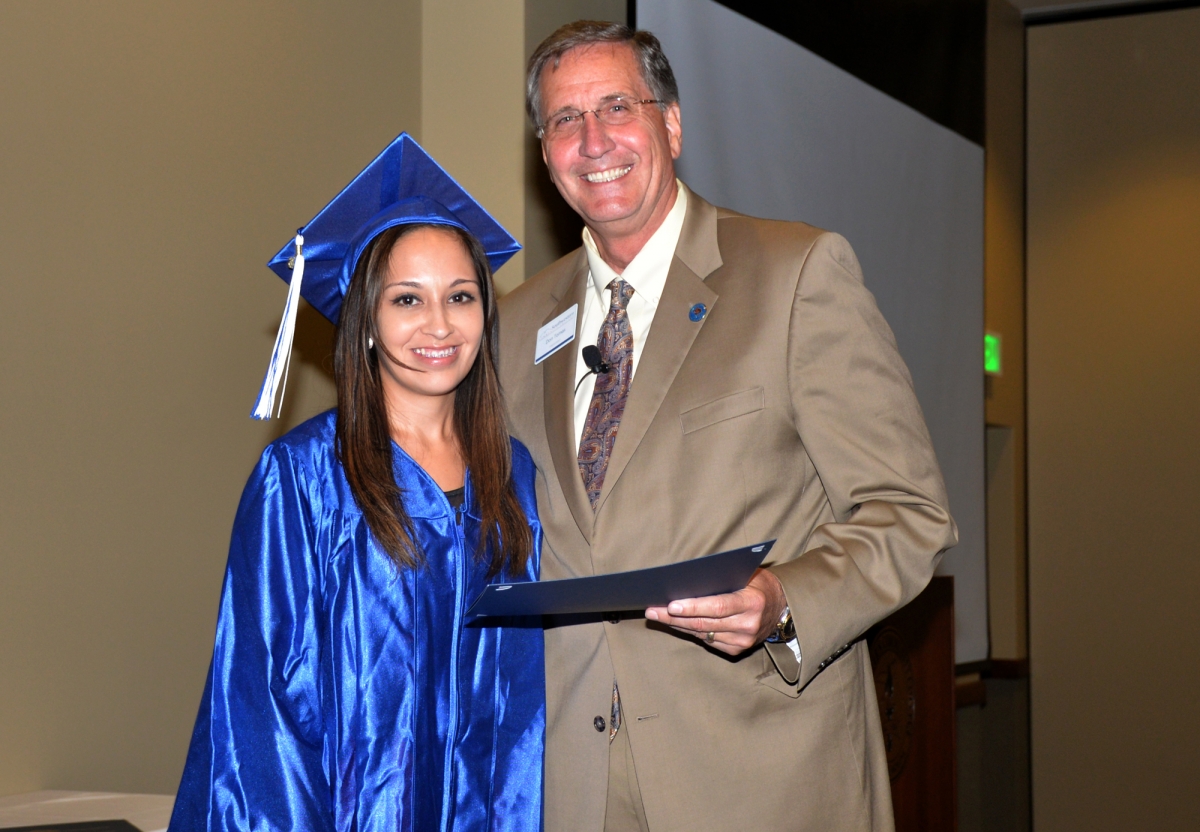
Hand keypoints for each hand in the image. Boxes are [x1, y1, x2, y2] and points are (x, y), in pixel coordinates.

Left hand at [645, 569, 787, 655]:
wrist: (780, 608)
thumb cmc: (758, 585)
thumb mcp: (747, 574)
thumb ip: (723, 577)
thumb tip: (687, 579)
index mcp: (752, 603)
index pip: (718, 606)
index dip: (693, 606)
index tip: (671, 604)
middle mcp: (748, 625)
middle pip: (704, 622)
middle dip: (674, 616)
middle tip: (652, 609)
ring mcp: (743, 641)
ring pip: (702, 633)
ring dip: (677, 624)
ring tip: (657, 615)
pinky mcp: (736, 650)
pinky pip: (706, 640)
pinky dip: (689, 631)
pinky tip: (675, 623)